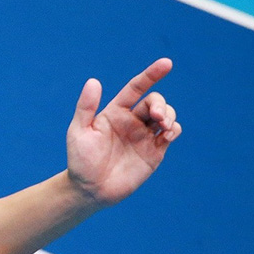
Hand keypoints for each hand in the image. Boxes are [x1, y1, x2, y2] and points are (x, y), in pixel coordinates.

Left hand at [66, 58, 181, 207]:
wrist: (90, 190)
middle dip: (160, 104)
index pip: (137, 87)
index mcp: (116, 111)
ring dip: (169, 115)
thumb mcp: (79, 131)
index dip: (151, 74)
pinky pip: (171, 134)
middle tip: (156, 116)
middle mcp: (132, 121)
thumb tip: (93, 81)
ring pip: (166, 116)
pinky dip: (175, 129)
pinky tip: (168, 134)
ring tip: (163, 126)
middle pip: (155, 101)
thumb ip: (86, 107)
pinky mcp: (154, 152)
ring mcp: (144, 136)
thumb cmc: (80, 160)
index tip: (166, 63)